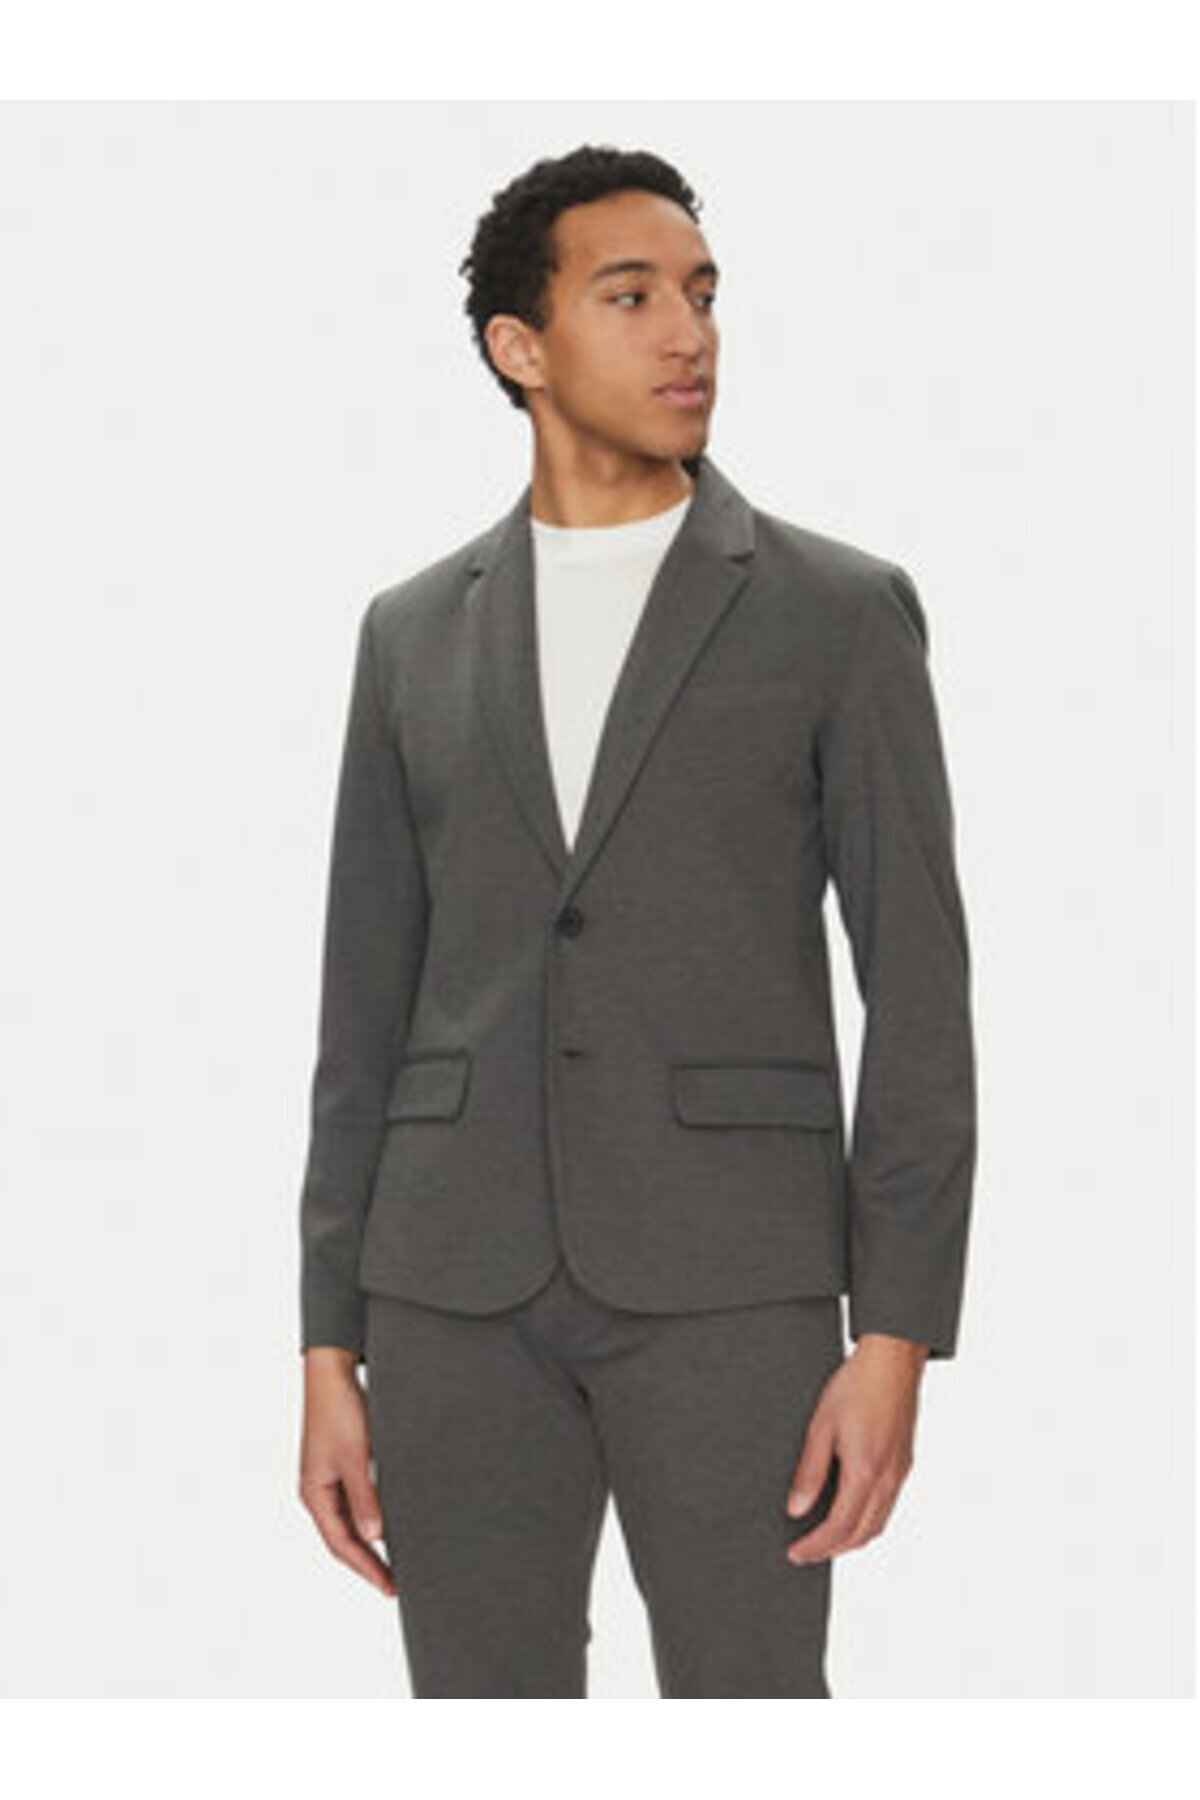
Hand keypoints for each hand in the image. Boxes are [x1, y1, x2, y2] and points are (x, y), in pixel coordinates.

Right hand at [299, 1350, 396, 1598]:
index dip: (366, 1568)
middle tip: (395, 1583)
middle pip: (343, 1538)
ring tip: (395, 1562)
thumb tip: (375, 1537)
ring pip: (349, 1522)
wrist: (332, 1374)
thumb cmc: (339, 1412)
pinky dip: (370, 1517)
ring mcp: (328, 1480)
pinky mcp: (340, 1466)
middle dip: (368, 1562)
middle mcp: (318, 1492)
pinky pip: (355, 1502)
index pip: (341, 1544)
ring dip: (370, 1541)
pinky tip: (388, 1524)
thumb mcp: (356, 1458)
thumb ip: (365, 1498)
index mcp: (314, 1494)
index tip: (389, 1586)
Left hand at [783, 1333, 926, 1564]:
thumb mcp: (821, 1426)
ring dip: (851, 1538)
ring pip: (878, 1524)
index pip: (839, 1528)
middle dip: (832, 1549)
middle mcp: (888, 1479)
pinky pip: (888, 1506)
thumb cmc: (857, 1385)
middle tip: (806, 1551)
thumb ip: (810, 1471)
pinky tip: (851, 1511)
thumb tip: (796, 1508)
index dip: (816, 1546)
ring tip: (824, 1538)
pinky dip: (867, 1520)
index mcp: (865, 1472)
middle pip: (861, 1534)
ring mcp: (900, 1473)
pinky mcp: (904, 1464)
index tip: (796, 1553)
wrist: (892, 1361)